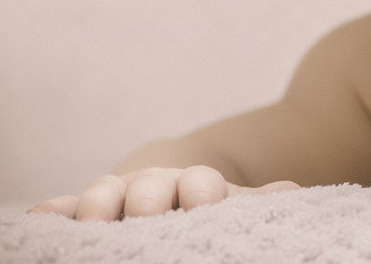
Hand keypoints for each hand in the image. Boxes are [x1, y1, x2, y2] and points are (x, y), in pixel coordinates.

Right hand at [27, 166, 299, 220]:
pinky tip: (42, 218)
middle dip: (148, 201)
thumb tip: (291, 193)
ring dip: (97, 206)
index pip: (200, 186)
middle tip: (146, 217)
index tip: (206, 201)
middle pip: (149, 190)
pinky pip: (66, 209)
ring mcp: (119, 199)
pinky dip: (55, 213)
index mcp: (199, 187)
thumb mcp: (240, 205)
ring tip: (94, 222)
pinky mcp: (88, 213)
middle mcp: (156, 188)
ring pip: (104, 195)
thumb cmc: (213, 207)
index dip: (202, 192)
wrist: (176, 187)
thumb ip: (259, 203)